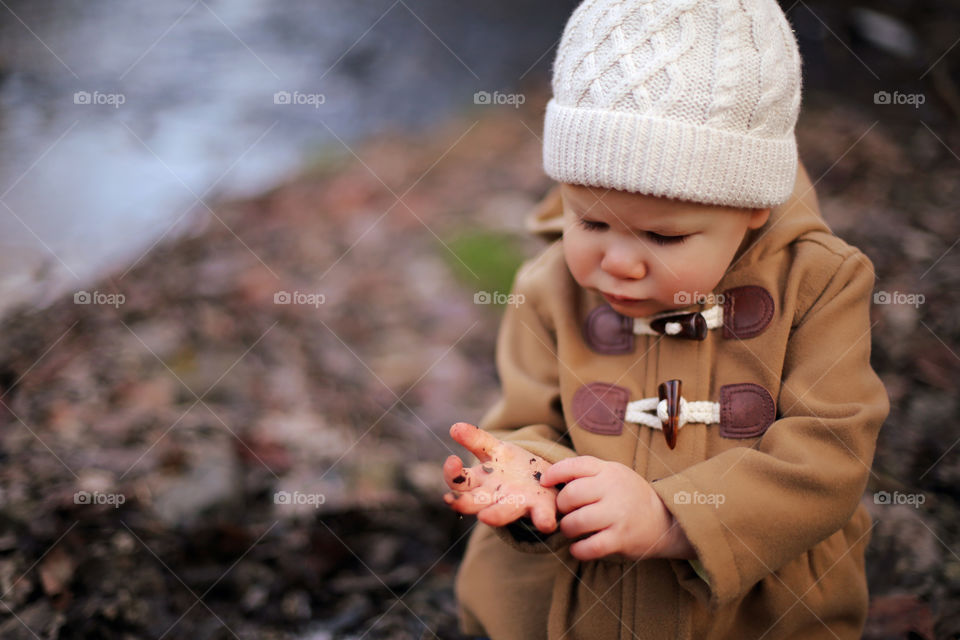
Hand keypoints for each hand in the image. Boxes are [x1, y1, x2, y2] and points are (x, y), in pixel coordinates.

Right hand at [442, 422, 558, 532]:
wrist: (542, 481)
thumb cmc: (512, 467)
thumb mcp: (494, 449)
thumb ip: (475, 439)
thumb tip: (455, 427)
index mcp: (479, 483)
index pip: (458, 482)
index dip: (452, 474)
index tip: (452, 460)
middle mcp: (493, 498)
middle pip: (474, 502)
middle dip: (463, 503)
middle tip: (453, 501)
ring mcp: (516, 504)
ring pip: (503, 512)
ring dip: (496, 515)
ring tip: (485, 517)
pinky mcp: (540, 508)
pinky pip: (541, 517)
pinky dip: (543, 520)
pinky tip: (545, 523)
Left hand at [540, 455, 695, 561]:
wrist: (665, 520)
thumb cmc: (629, 496)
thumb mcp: (613, 474)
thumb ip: (587, 473)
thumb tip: (550, 478)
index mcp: (609, 470)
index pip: (574, 465)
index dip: (554, 473)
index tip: (544, 483)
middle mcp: (613, 489)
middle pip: (569, 496)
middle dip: (561, 508)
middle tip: (565, 514)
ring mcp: (618, 514)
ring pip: (575, 522)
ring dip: (568, 529)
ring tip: (572, 530)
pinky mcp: (621, 538)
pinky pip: (589, 547)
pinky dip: (578, 550)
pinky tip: (578, 548)